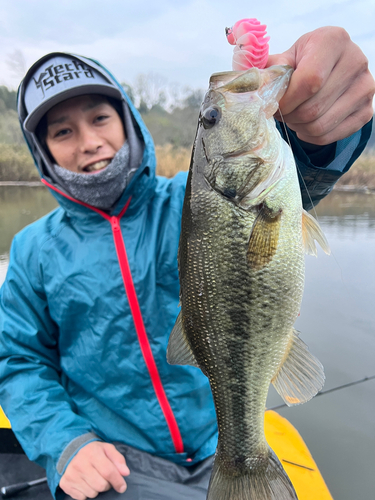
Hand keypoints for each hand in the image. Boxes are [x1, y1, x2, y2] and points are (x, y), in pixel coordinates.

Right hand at [59, 441, 129, 499]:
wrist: (73, 451)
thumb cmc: (94, 452)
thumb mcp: (108, 450)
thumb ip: (118, 460)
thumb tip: (125, 473)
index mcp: (92, 453)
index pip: (108, 472)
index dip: (118, 481)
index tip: (122, 487)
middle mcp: (80, 463)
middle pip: (101, 485)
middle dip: (107, 485)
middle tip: (104, 478)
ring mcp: (71, 474)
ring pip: (92, 493)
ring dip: (97, 489)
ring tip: (94, 479)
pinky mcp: (65, 484)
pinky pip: (81, 498)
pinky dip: (86, 493)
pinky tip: (85, 483)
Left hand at [267, 27, 374, 144]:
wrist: (330, 67)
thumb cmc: (303, 61)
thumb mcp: (286, 57)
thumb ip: (271, 71)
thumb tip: (256, 88)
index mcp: (333, 41)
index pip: (309, 82)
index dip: (287, 100)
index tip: (274, 104)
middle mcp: (356, 62)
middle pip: (313, 108)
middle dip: (290, 116)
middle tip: (281, 112)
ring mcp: (365, 88)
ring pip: (320, 126)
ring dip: (298, 127)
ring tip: (293, 117)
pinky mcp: (366, 111)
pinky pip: (329, 136)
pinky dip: (311, 136)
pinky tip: (304, 126)